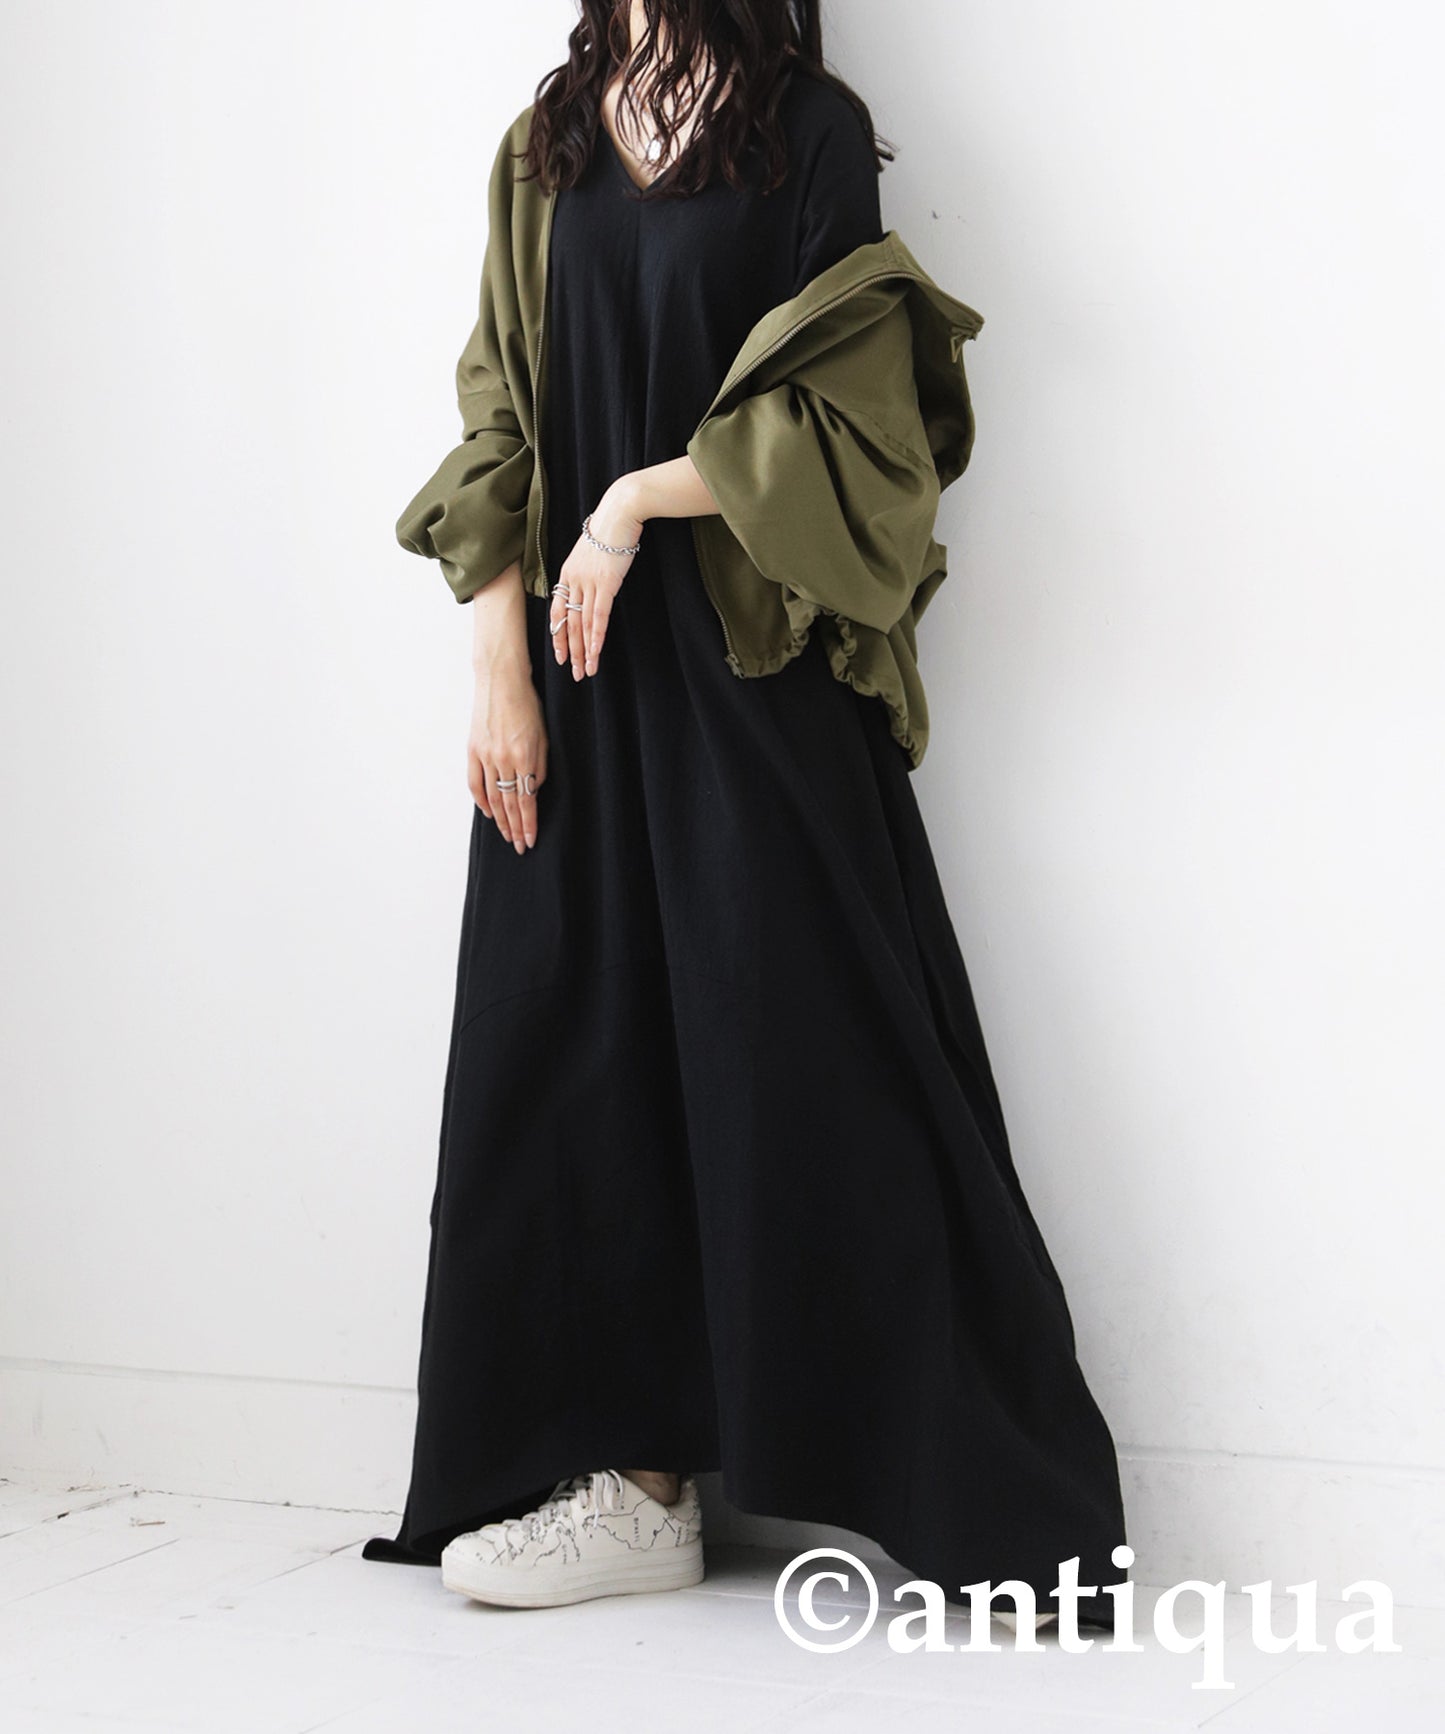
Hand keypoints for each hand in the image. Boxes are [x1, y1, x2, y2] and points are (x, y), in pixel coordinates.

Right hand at [467, 670, 547, 852]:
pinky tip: (488, 813)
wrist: (500, 680)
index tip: (530, 840)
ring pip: (492, 797)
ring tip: (506, 836)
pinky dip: (481, 800)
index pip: (527, 800)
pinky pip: (475, 783)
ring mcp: (485, 755)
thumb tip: (534, 790)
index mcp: (524, 756)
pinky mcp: (473, 749)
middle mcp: (503, 759)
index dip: (528, 824)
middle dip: (515, 828)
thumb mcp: (543, 736)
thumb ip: (539, 766)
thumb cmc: (527, 705)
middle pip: (509, 803)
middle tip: (519, 847)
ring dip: (500, 820)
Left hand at [549, 479, 643, 679]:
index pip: (557, 611)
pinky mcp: (606, 583)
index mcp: (567, 573)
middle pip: (569, 624)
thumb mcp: (593, 550)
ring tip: (587, 671)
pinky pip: (598, 616)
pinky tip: (596, 652)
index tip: (561, 654)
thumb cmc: (611, 527)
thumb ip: (589, 570)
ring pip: (583, 625)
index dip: (558, 635)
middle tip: (574, 673)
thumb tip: (594, 583)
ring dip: (585, 651)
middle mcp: (573, 580)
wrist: (620, 511)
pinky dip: (597, 636)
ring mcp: (588, 582)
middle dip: (571, 651)